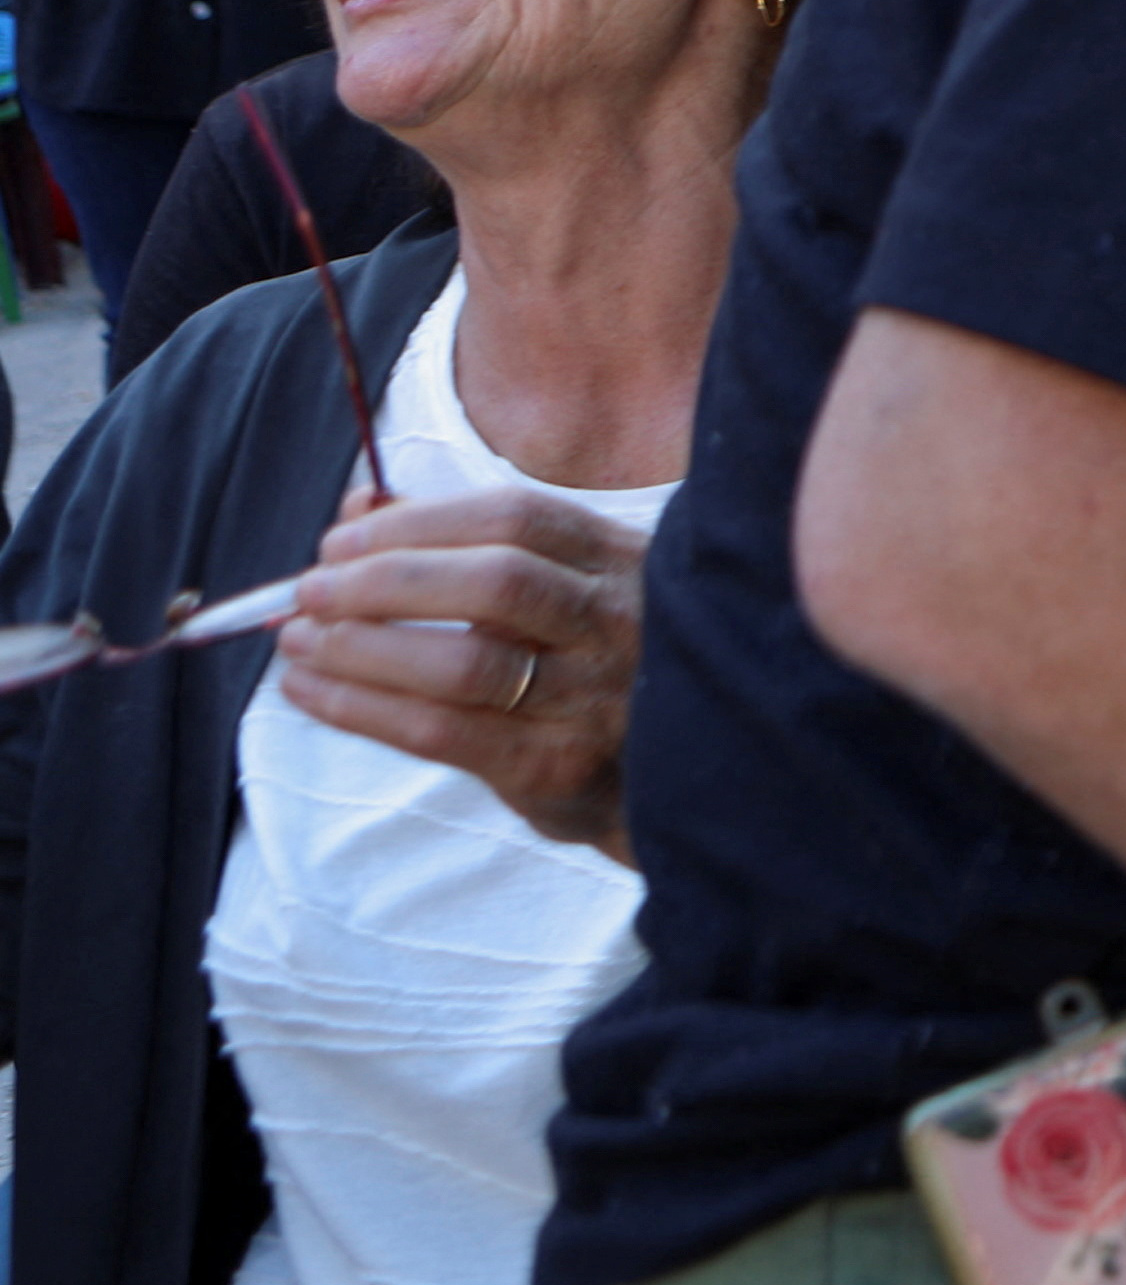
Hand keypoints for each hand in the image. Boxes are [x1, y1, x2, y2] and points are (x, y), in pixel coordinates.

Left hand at [275, 483, 646, 856]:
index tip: (341, 540)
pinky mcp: (557, 766)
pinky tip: (309, 691)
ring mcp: (594, 698)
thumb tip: (359, 505)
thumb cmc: (585, 668)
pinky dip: (359, 707)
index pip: (517, 518)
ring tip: (297, 641)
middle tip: (309, 591)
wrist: (669, 779)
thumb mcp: (556, 590)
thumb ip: (464, 544)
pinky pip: (441, 731)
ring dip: (361, 647)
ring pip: (465, 663)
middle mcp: (617, 622)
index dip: (418, 522)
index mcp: (618, 560)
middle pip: (497, 581)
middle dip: (384, 580)